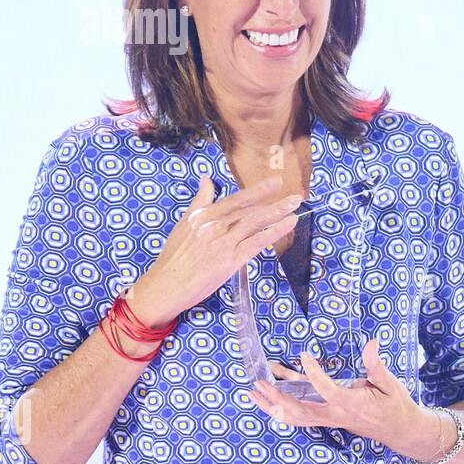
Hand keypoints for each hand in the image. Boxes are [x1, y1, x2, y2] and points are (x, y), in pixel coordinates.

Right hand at [126, 174, 302, 326]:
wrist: (166, 285)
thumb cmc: (174, 257)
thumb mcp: (184, 223)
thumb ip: (199, 200)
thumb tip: (206, 179)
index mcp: (204, 215)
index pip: (237, 199)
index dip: (258, 190)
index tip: (276, 182)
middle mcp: (215, 225)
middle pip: (250, 210)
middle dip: (275, 201)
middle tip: (296, 195)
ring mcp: (224, 242)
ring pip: (256, 222)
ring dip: (279, 212)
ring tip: (296, 205)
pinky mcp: (231, 259)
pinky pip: (258, 241)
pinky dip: (275, 231)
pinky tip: (288, 224)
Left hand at [247, 339, 436, 457]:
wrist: (399, 430)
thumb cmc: (395, 405)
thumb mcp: (390, 383)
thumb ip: (376, 365)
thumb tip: (371, 343)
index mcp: (351, 404)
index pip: (326, 389)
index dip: (314, 373)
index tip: (305, 354)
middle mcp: (336, 414)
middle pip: (299, 411)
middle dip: (276, 398)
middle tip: (259, 383)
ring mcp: (330, 418)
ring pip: (295, 416)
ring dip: (273, 405)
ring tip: (254, 392)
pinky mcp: (328, 418)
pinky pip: (301, 416)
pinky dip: (283, 408)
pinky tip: (270, 398)